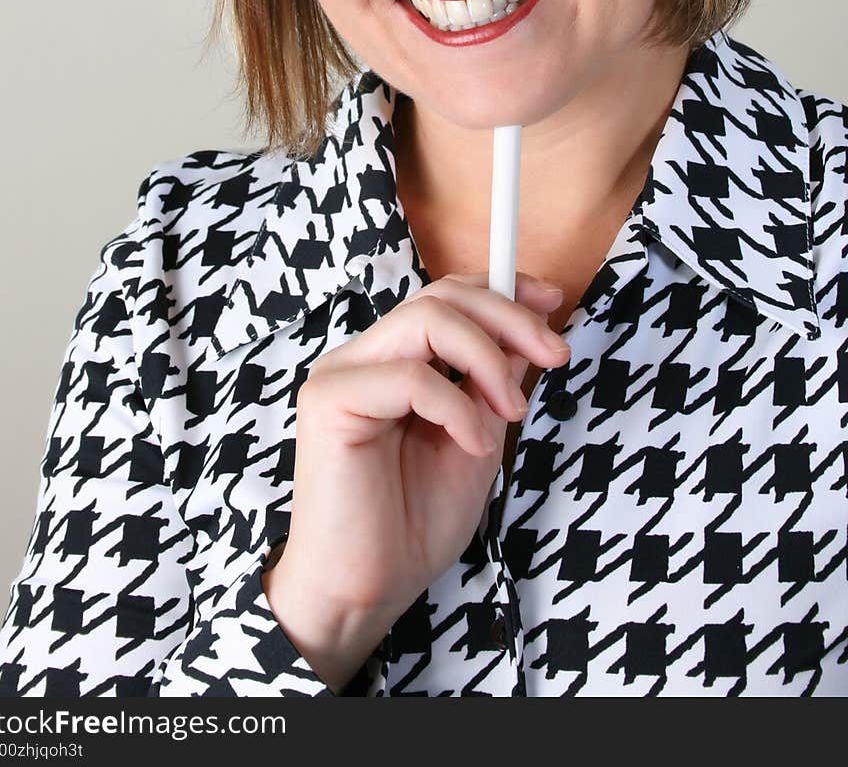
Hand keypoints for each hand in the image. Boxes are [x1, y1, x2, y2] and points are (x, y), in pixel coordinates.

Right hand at [266, 271, 569, 667]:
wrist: (364, 593)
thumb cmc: (412, 526)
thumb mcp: (477, 440)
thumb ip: (494, 385)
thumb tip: (529, 334)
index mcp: (391, 361)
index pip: (446, 297)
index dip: (501, 290)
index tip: (550, 301)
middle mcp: (362, 357)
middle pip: (441, 297)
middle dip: (509, 318)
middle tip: (554, 354)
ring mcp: (342, 374)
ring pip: (427, 318)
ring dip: (487, 358)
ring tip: (510, 411)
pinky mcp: (329, 400)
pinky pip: (410, 376)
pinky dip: (456, 407)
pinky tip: (472, 446)